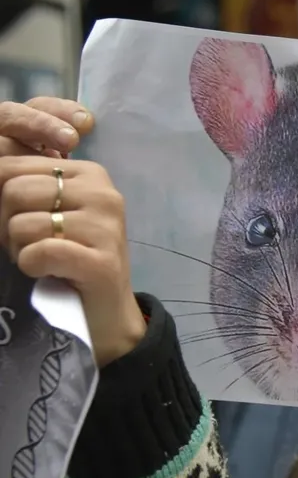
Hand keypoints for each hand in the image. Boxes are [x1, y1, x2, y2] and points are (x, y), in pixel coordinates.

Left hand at [0, 99, 145, 365]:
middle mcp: (103, 192)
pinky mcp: (102, 262)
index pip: (11, 166)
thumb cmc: (70, 258)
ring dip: (19, 250)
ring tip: (43, 261)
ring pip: (22, 224)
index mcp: (89, 173)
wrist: (107, 312)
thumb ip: (23, 186)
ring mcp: (106, 226)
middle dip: (7, 225)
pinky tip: (51, 274)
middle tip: (30, 246)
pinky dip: (32, 268)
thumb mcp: (50, 211)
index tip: (22, 222)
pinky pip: (38, 253)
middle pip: (13, 191)